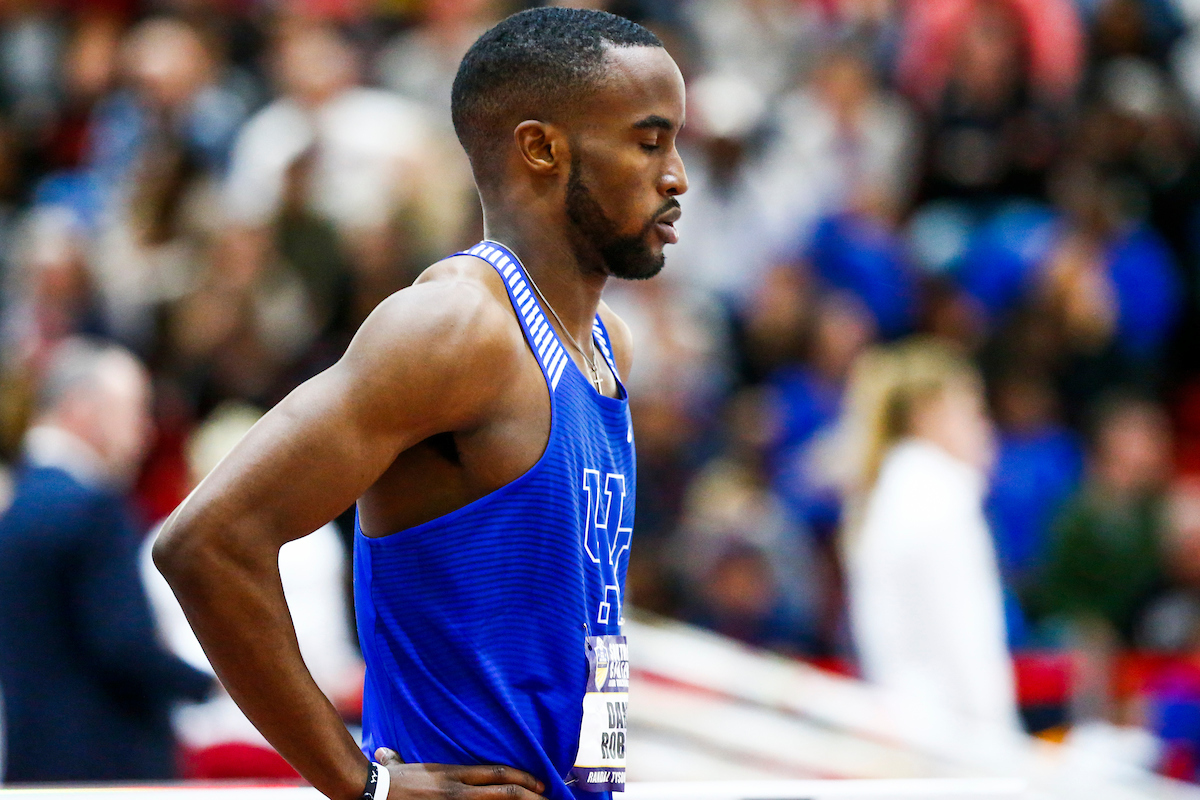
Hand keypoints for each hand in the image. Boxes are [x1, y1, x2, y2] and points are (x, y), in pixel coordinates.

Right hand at [375, 747, 547, 798]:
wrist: (371, 792)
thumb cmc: (385, 781)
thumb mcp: (402, 765)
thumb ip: (403, 760)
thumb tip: (387, 755)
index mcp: (453, 773)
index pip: (497, 772)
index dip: (523, 777)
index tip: (540, 783)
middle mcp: (458, 790)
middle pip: (504, 792)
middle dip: (531, 797)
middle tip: (549, 799)